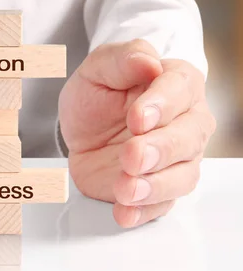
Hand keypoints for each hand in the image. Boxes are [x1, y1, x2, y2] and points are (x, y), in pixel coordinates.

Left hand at [58, 40, 215, 227]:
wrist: (83, 127)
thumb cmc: (98, 92)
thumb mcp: (99, 67)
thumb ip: (123, 58)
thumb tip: (148, 61)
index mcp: (176, 83)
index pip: (181, 90)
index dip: (162, 105)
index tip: (136, 117)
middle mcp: (186, 122)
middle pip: (188, 137)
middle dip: (160, 149)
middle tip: (131, 156)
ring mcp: (177, 159)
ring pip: (182, 176)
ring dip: (155, 186)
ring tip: (125, 189)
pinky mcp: (158, 188)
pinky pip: (160, 205)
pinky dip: (143, 211)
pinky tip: (124, 212)